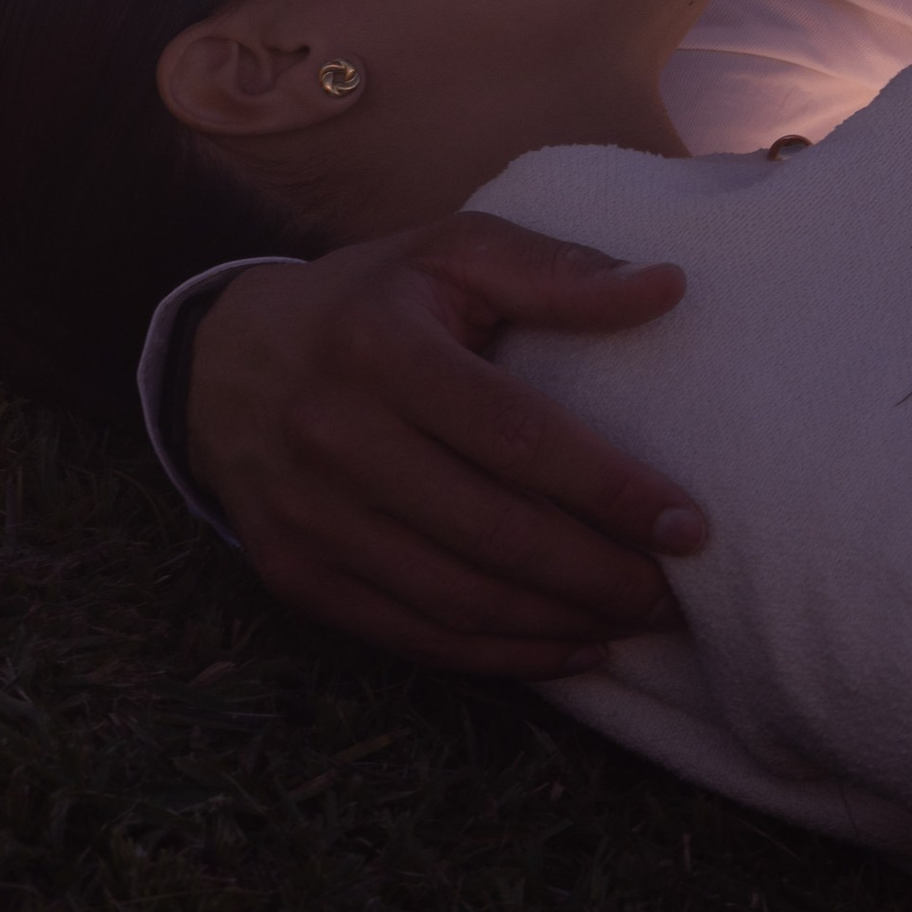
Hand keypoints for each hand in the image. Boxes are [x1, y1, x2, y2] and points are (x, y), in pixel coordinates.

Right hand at [186, 215, 702, 675]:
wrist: (222, 362)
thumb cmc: (367, 302)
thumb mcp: (450, 254)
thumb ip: (556, 270)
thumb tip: (669, 288)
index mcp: (380, 349)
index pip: (516, 436)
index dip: (609, 489)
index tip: (688, 524)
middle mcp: (335, 436)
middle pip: (494, 533)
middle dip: (599, 574)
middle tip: (672, 592)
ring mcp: (308, 516)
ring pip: (457, 600)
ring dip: (559, 624)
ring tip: (630, 621)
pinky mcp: (294, 575)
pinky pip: (411, 636)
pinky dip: (498, 657)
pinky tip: (565, 648)